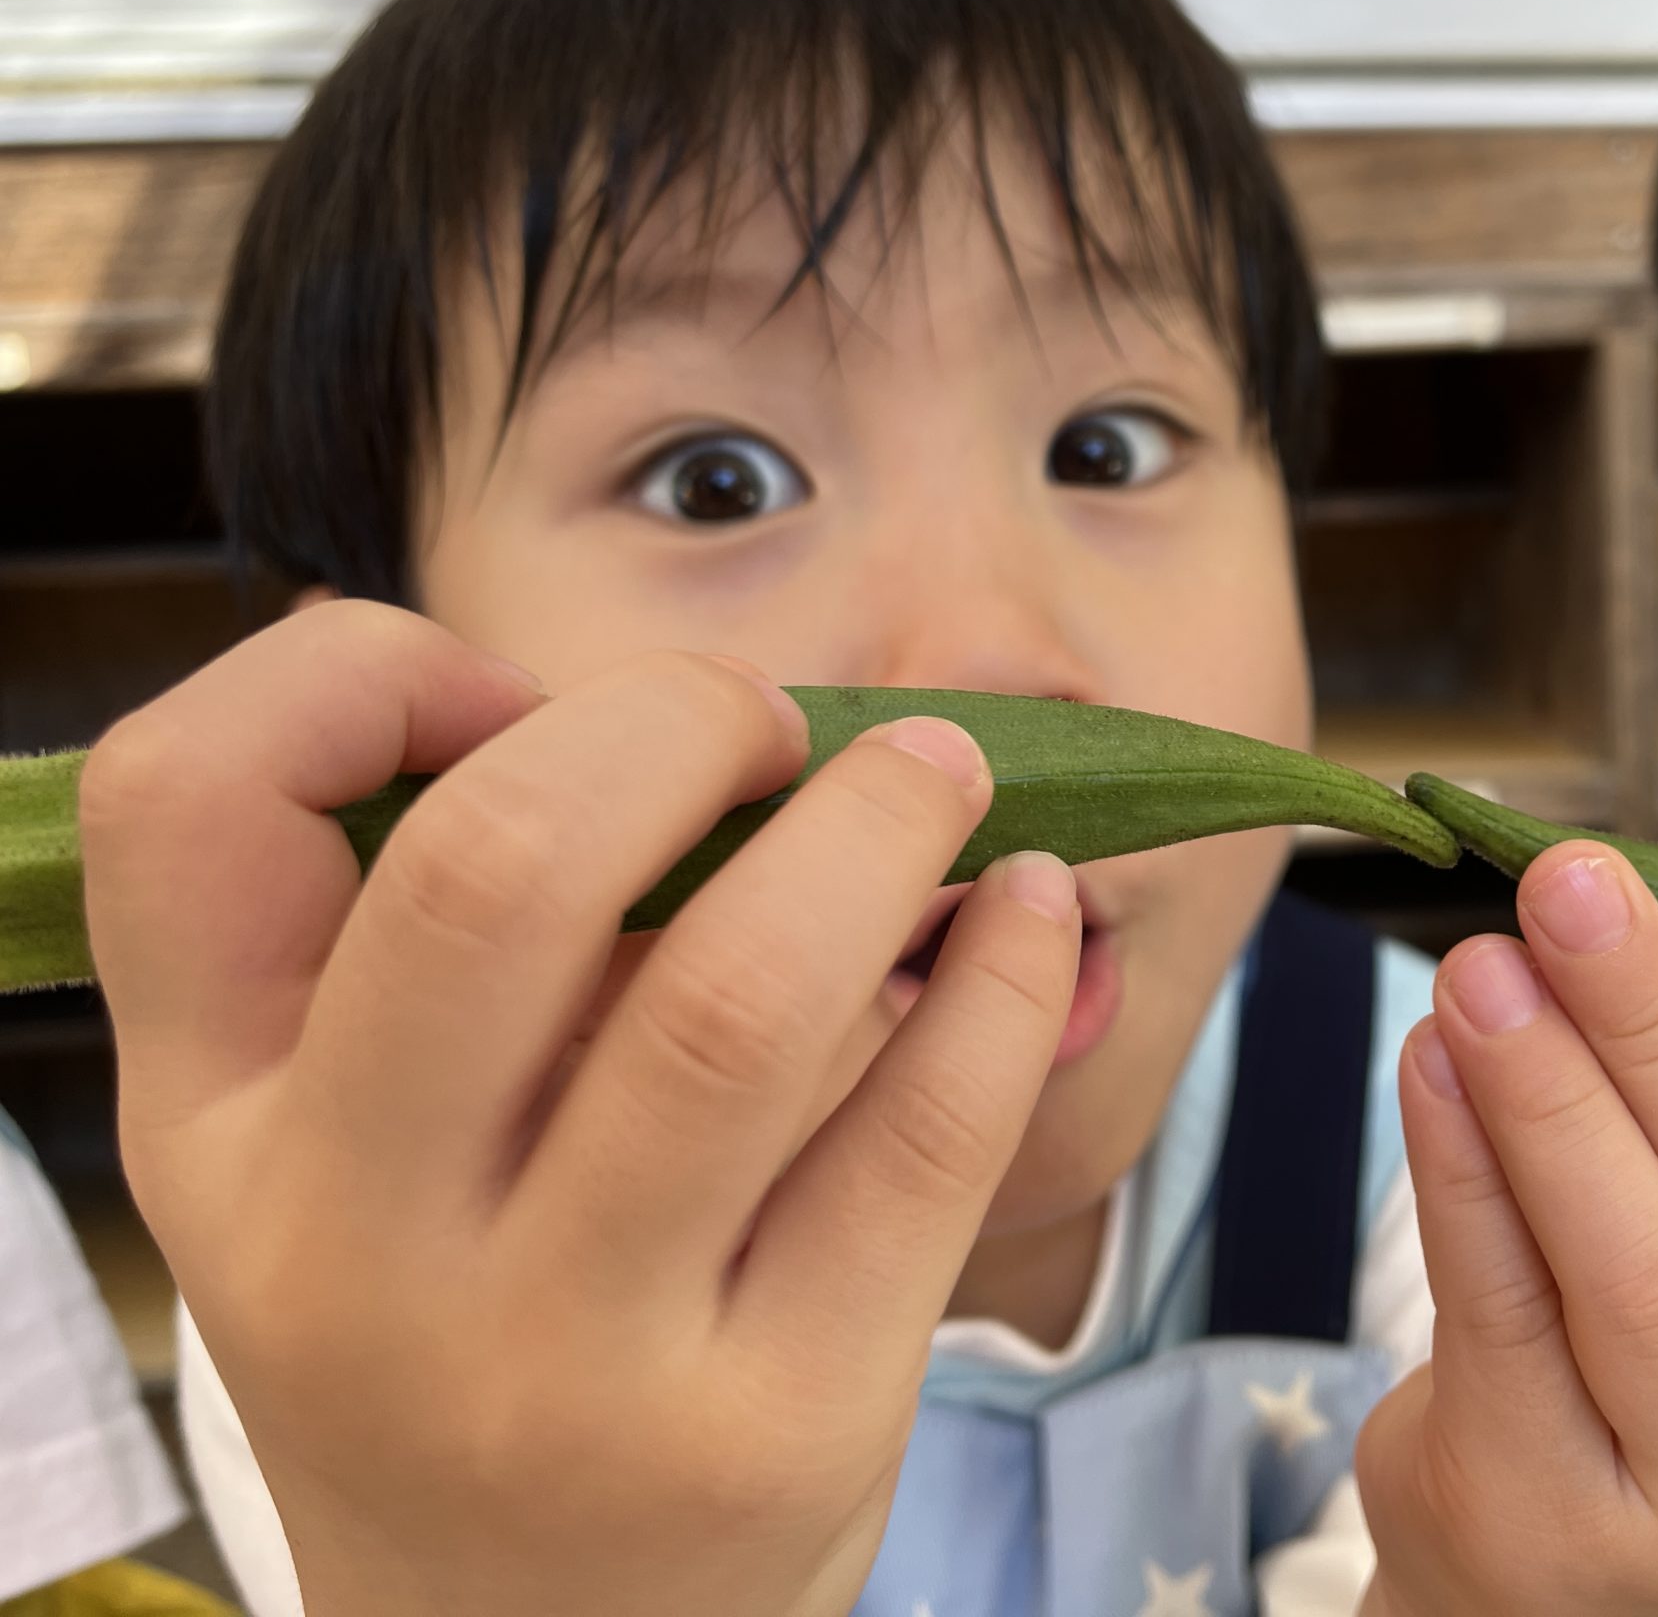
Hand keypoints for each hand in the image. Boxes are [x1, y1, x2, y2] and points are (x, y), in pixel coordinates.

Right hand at [83, 601, 1080, 1616]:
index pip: (185, 808)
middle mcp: (358, 1247)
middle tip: (762, 729)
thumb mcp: (358, 1162)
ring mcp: (565, 1359)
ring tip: (935, 780)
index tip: (498, 694)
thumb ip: (443, 944)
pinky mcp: (774, 1426)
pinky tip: (1026, 913)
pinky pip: (922, 1140)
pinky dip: (1003, 978)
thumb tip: (694, 724)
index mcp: (221, 1130)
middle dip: (673, 721)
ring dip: (879, 826)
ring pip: (739, 1000)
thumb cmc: (460, 1338)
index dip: (351, 679)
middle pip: (499, 871)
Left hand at [1354, 847, 1657, 1616]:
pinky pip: (1507, 1319)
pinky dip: (1459, 1176)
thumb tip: (1604, 900)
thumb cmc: (1642, 1304)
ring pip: (1645, 1276)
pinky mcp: (1566, 1524)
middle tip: (1566, 889)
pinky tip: (1428, 1066)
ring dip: (1552, 1099)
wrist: (1529, 1527)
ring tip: (1478, 973)